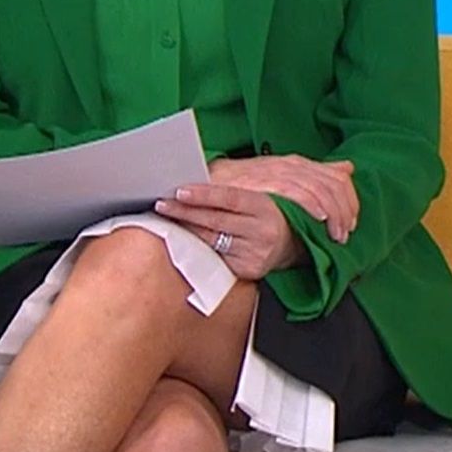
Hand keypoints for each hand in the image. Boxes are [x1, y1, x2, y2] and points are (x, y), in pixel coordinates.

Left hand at [153, 183, 305, 280]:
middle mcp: (262, 232)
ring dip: (185, 230)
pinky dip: (196, 248)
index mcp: (264, 207)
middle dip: (184, 212)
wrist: (290, 242)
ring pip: (212, 241)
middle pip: (216, 220)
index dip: (203, 194)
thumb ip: (227, 190)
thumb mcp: (254, 197)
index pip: (230, 198)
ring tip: (166, 220)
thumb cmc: (263, 214)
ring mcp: (256, 254)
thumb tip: (192, 181)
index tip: (179, 191)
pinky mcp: (249, 271)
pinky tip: (182, 240)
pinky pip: (216, 258)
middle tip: (161, 204)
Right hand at [205, 154, 358, 243]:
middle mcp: (293, 164)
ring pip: (322, 189)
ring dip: (334, 214)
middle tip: (345, 233)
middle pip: (334, 184)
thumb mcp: (281, 178)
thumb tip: (347, 168)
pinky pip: (300, 191)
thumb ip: (314, 175)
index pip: (337, 177)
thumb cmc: (244, 185)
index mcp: (298, 164)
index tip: (350, 223)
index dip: (350, 201)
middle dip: (346, 211)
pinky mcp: (269, 180)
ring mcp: (281, 171)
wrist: (210, 180)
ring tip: (336, 235)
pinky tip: (321, 219)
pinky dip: (314, 205)